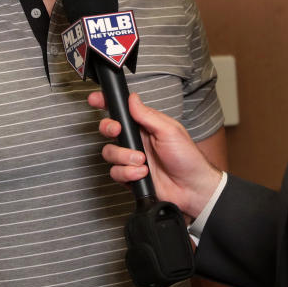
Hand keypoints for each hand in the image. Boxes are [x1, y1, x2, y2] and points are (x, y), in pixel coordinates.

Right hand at [88, 91, 222, 218]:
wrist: (191, 188)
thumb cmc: (187, 157)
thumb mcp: (169, 130)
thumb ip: (148, 115)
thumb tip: (132, 98)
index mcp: (145, 126)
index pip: (123, 111)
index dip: (106, 104)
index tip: (95, 99)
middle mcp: (136, 141)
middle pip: (109, 130)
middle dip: (109, 128)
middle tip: (117, 130)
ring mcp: (131, 159)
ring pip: (110, 153)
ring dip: (124, 157)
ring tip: (141, 161)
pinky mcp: (130, 176)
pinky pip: (116, 172)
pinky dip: (128, 173)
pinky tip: (142, 174)